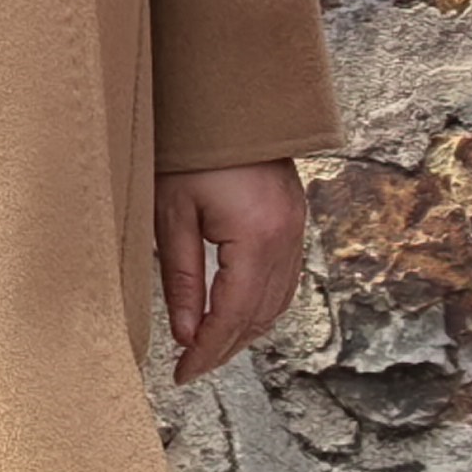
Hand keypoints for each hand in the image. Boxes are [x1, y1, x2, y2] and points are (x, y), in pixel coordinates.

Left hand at [158, 158, 306, 386]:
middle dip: (225, 348)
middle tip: (190, 369)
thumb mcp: (173, 215)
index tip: (181, 374)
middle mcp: (288, 237)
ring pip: (279, 301)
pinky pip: (287, 278)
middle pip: (260, 315)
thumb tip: (186, 336)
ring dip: (245, 330)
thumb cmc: (191, 148)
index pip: (233, 316)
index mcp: (258, 237)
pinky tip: (237, 312)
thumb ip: (181, 280)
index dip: (207, 351)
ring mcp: (298, 226)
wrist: (228, 96)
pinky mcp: (296, 218)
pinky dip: (263, 304)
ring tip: (209, 347)